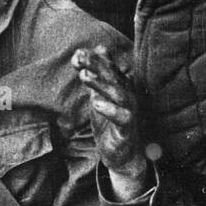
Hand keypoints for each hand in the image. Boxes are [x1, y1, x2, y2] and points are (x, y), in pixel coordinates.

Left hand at [72, 45, 148, 196]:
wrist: (123, 154)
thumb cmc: (110, 122)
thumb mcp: (99, 96)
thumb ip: (95, 75)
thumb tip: (88, 51)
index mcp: (121, 86)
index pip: (109, 67)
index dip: (94, 59)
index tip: (76, 54)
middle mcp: (127, 95)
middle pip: (113, 76)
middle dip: (96, 65)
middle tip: (79, 57)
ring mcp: (129, 111)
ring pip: (118, 94)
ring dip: (101, 83)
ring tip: (84, 76)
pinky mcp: (127, 129)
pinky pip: (122, 117)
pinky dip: (110, 109)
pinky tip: (96, 103)